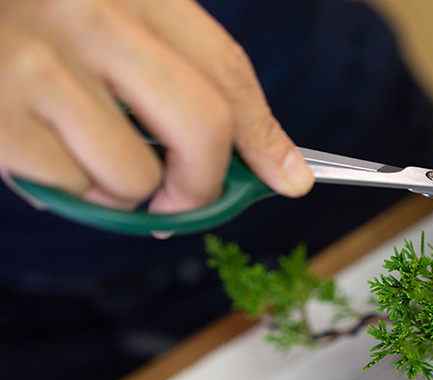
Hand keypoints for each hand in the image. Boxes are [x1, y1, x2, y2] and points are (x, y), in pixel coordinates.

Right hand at [0, 0, 312, 212]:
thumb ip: (175, 81)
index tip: (290, 179)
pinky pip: (72, 188)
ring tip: (83, 156)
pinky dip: (67, 190)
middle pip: (202, 123)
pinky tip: (41, 152)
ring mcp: (37, 59)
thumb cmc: (37, 32)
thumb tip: (263, 166)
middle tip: (183, 201)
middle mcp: (89, 13)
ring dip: (120, 191)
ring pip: (135, 175)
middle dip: (204, 185)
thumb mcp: (110, 30)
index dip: (264, 136)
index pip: (226, 67)